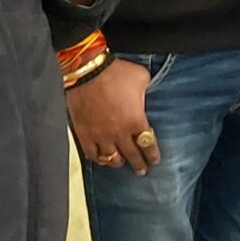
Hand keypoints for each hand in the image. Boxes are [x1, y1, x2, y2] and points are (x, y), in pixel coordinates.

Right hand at [67, 58, 157, 174]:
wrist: (88, 70)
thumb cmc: (116, 72)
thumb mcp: (141, 78)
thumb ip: (145, 91)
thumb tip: (144, 93)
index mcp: (136, 121)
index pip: (149, 145)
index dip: (153, 155)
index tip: (154, 160)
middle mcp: (120, 133)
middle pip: (132, 156)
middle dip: (139, 164)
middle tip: (142, 170)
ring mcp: (101, 136)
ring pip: (112, 159)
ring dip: (119, 162)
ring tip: (121, 163)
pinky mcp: (85, 134)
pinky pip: (93, 154)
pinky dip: (98, 158)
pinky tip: (101, 158)